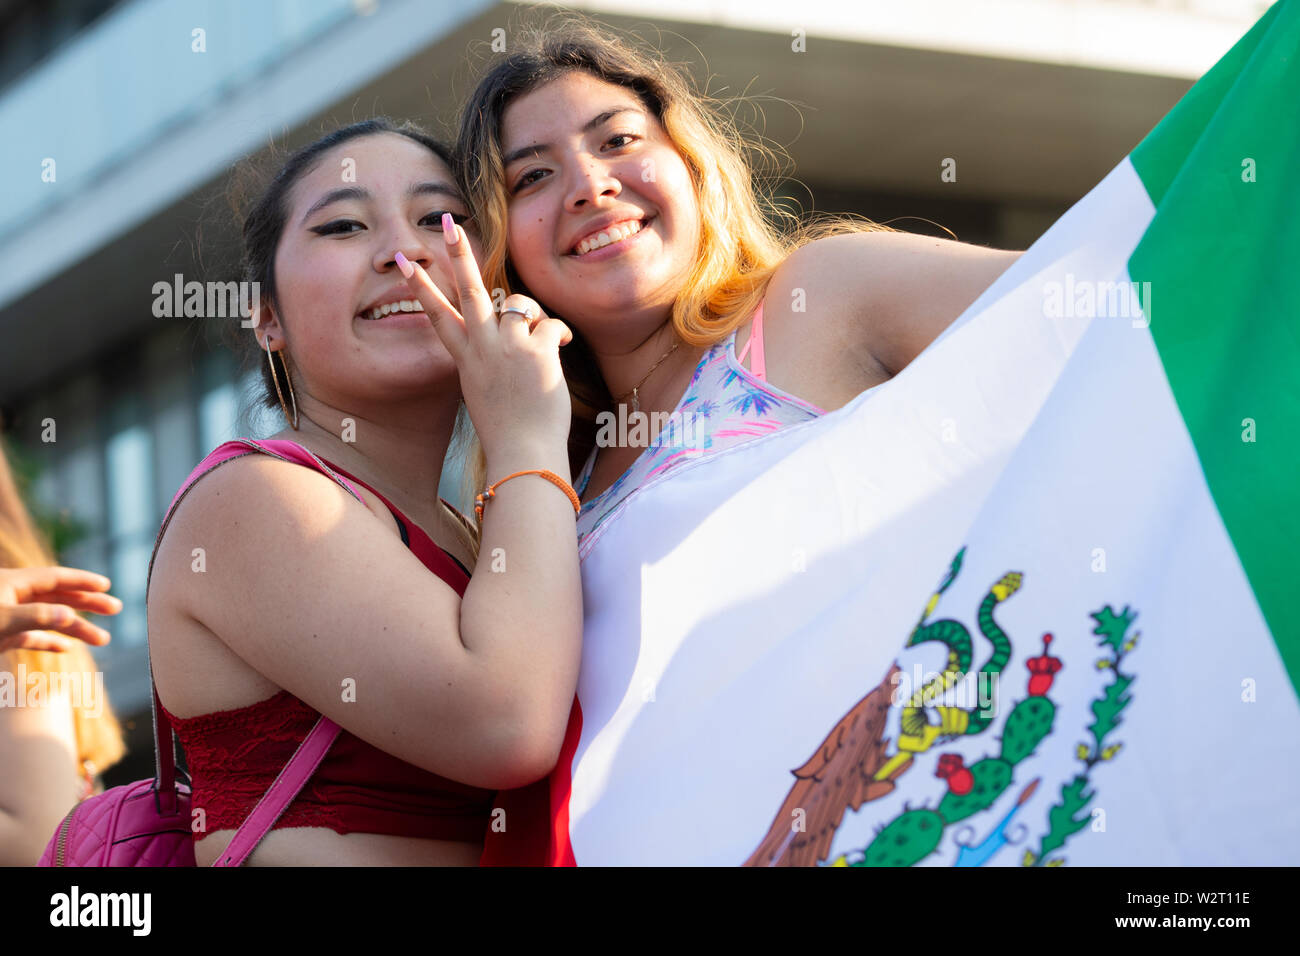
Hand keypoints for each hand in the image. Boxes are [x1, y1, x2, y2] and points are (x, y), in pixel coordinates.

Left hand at [0, 566, 120, 652]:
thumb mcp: (2, 620)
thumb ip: (35, 616)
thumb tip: (70, 615)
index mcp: (11, 583)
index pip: (54, 578)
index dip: (81, 580)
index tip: (106, 585)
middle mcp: (11, 597)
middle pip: (57, 597)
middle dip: (87, 602)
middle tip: (116, 608)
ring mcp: (8, 618)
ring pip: (48, 619)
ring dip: (75, 628)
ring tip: (103, 639)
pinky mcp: (2, 637)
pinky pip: (31, 637)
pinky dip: (49, 641)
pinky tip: (66, 648)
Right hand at [397, 215, 573, 458]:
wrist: (524, 453)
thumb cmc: (509, 429)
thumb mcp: (486, 390)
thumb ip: (489, 358)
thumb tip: (505, 331)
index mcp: (465, 360)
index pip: (437, 315)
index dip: (421, 286)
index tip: (404, 261)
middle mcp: (482, 348)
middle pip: (468, 290)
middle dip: (457, 253)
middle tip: (447, 222)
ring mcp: (507, 347)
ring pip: (518, 303)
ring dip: (533, 315)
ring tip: (541, 339)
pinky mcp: (535, 350)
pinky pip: (550, 323)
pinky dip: (558, 334)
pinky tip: (558, 352)